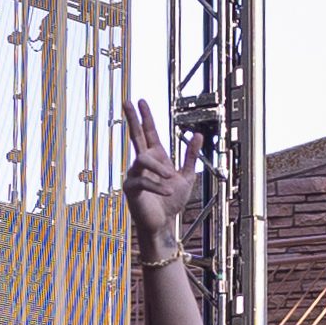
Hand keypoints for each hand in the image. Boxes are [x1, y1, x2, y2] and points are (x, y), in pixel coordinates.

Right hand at [124, 98, 187, 254]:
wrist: (164, 224)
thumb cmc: (171, 202)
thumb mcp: (186, 176)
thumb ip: (190, 156)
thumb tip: (198, 134)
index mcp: (155, 157)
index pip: (149, 132)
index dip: (146, 116)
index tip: (141, 101)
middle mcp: (143, 163)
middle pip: (135, 135)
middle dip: (132, 118)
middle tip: (127, 101)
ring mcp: (135, 174)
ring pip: (142, 158)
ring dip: (158, 168)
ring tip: (171, 178)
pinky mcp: (131, 188)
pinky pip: (143, 180)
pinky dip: (158, 186)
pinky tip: (168, 191)